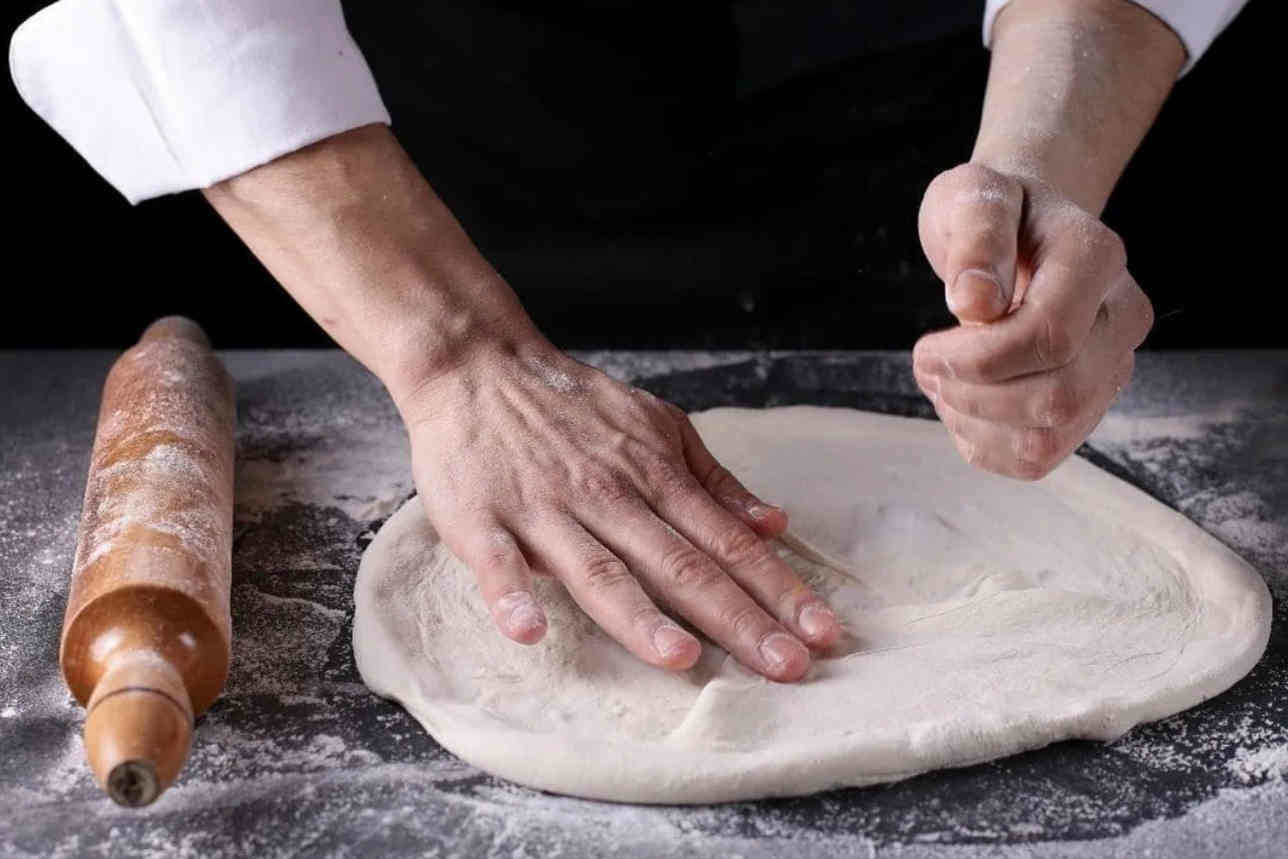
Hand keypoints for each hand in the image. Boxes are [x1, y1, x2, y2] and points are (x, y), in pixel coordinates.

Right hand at [394, 337, 840, 680]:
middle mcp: (609, 494)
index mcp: (654, 475)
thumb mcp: (656, 424)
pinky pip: (497, 562)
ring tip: (682, 658)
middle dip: (738, 617)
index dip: (778, 588)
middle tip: (788, 667)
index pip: (729, 542)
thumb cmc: (571, 403)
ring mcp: (545, 508)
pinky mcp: (481, 518)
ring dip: (640, 615)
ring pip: (600, 568)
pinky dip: (512, 595)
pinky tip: (529, 631)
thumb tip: (775, 523)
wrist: (476, 364)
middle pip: (681, 564)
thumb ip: (713, 479)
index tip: (822, 632)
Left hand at [912, 164, 1153, 478]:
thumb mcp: (971, 198)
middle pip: (1057, 397)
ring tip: (943, 383)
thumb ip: (975, 237)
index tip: (929, 345)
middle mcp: (1121, 319)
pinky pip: (1035, 460)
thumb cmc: (995, 215)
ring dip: (973, 423)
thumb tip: (975, 303)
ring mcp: (1110, 369)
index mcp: (1098, 258)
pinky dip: (982, 445)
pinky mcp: (1086, 408)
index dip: (978, 357)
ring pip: (1047, 439)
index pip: (1051, 337)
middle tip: (928, 364)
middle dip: (972, 394)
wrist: (1021, 232)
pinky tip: (962, 404)